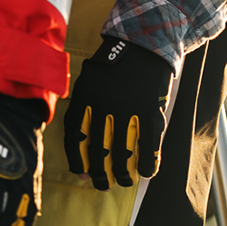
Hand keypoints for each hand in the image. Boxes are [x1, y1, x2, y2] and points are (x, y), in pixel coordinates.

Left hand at [63, 37, 172, 190]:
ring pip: (123, 154)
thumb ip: (82, 106)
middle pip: (99, 151)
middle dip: (100, 174)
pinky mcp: (151, 110)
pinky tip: (147, 172)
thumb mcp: (90, 78)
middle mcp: (104, 104)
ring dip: (124, 174)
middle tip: (103, 185)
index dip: (78, 161)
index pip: (75, 138)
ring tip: (125, 181)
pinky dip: (149, 164)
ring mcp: (128, 108)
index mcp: (85, 96)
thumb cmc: (114, 63)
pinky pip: (149, 146)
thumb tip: (78, 146)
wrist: (145, 41)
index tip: (82, 175)